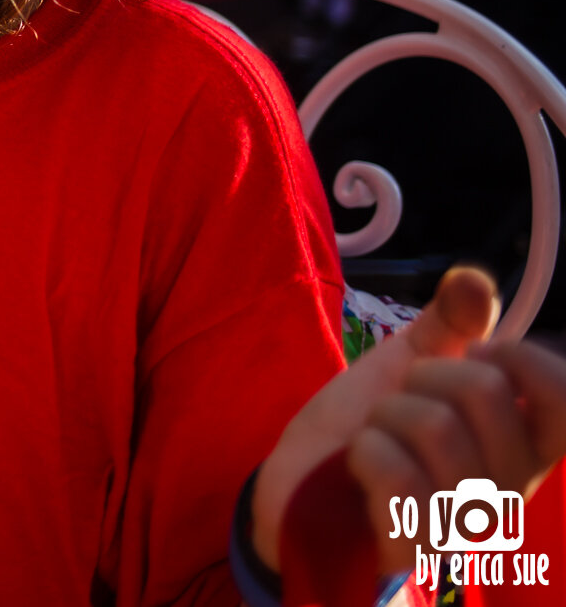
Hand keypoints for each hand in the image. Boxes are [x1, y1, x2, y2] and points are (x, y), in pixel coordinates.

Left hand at [252, 267, 500, 568]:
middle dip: (420, 380)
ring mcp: (466, 523)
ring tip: (376, 441)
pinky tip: (359, 471)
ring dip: (384, 418)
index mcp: (524, 446)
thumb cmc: (367, 426)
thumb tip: (476, 281)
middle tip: (399, 408)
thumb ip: (450, 323)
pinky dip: (363, 452)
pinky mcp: (416, 544)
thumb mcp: (410, 362)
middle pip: (483, 390)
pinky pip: (393, 469)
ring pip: (434, 424)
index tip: (472, 357)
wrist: (300, 482)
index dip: (517, 358)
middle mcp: (509, 489)